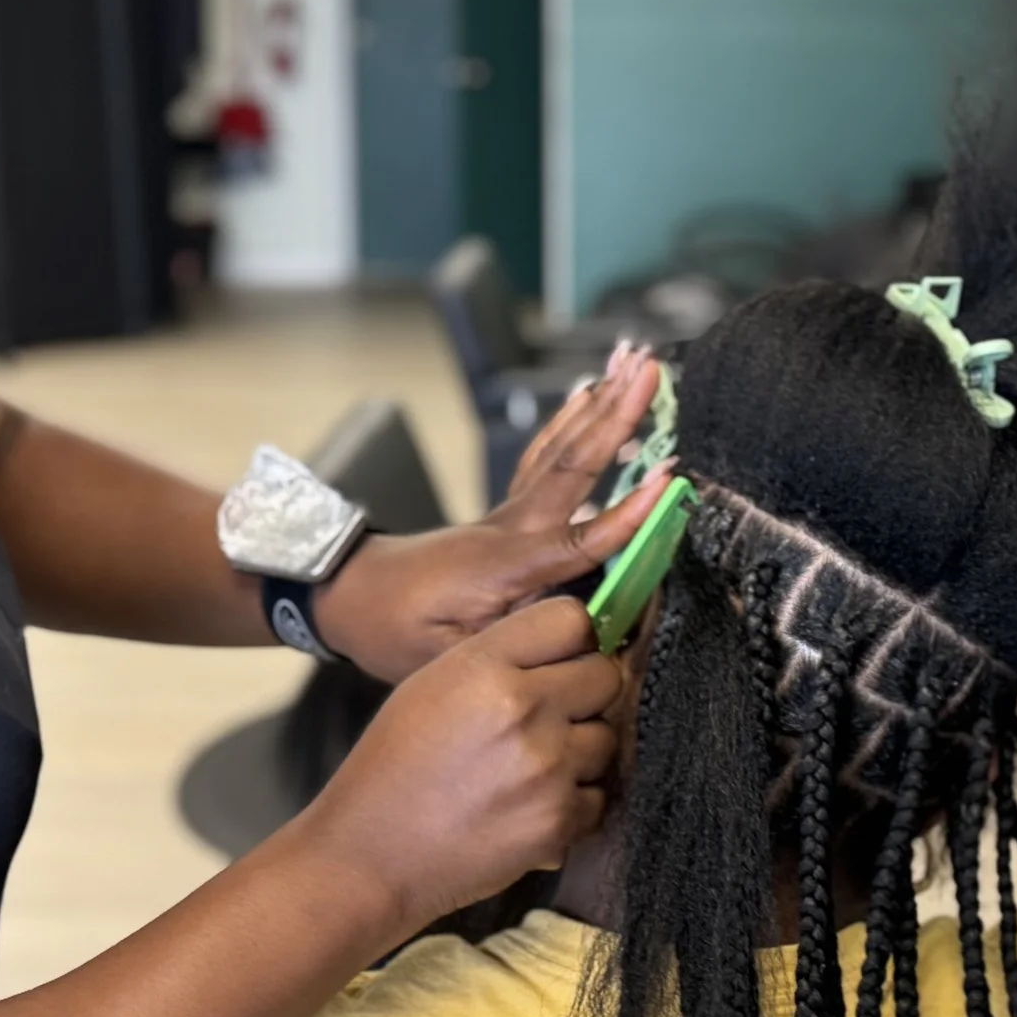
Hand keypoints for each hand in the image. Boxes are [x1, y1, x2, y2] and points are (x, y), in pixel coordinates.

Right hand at [293, 597, 625, 930]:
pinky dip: (572, 804)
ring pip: (606, 738)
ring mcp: (547, 768)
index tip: (563, 657)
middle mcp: (523, 709)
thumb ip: (498, 658)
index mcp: (484, 666)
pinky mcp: (558, 821)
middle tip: (551, 715)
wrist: (370, 856)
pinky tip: (530, 807)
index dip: (572, 637)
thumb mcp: (430, 685)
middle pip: (605, 675)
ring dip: (579, 751)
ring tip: (531, 769)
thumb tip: (563, 646)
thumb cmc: (392, 768)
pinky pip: (597, 796)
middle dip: (585, 692)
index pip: (572, 619)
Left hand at [312, 347, 671, 681]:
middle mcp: (512, 528)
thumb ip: (518, 641)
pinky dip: (569, 422)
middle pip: (574, 466)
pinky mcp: (505, 514)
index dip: (626, 517)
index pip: (579, 542)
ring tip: (632, 361)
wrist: (347, 595)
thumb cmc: (395, 632)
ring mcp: (507, 515)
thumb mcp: (450, 656)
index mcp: (505, 567)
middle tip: (650, 367)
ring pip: (562, 450)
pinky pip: (544, 458)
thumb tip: (582, 634)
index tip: (669, 480)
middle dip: (617, 416)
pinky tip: (589, 394)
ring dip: (601, 403)